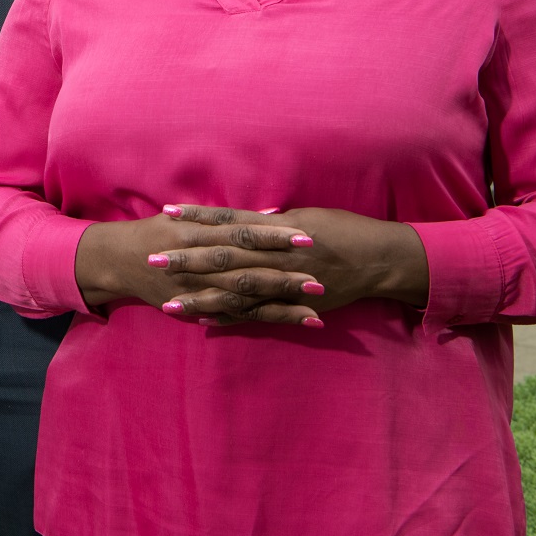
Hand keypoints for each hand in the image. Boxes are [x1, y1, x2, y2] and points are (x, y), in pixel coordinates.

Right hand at [74, 209, 319, 316]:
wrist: (119, 260)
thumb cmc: (159, 233)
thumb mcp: (188, 218)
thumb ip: (227, 218)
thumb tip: (271, 214)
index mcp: (199, 233)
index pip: (242, 234)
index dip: (273, 236)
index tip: (304, 236)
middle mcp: (199, 262)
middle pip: (248, 268)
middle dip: (283, 274)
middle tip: (318, 277)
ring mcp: (199, 289)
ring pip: (245, 298)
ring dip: (280, 303)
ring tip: (315, 308)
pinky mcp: (198, 307)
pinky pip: (235, 316)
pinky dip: (264, 319)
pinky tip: (293, 323)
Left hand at [156, 205, 429, 324]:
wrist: (383, 259)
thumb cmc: (347, 230)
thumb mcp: (309, 216)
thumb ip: (276, 222)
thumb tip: (252, 218)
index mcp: (278, 229)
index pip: (229, 222)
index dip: (198, 219)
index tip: (167, 214)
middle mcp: (278, 256)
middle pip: (224, 257)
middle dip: (187, 259)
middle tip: (152, 260)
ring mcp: (285, 283)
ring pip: (235, 291)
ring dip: (201, 297)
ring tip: (168, 302)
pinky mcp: (294, 305)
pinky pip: (258, 314)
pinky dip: (230, 318)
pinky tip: (204, 321)